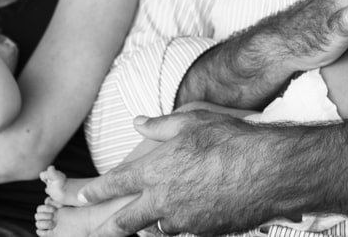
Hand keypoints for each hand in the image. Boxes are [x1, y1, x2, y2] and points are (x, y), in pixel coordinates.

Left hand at [78, 110, 271, 236]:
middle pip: (125, 221)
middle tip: (95, 230)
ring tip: (153, 216)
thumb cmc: (230, 139)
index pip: (114, 184)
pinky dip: (182, 223)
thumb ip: (159, 125)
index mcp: (156, 171)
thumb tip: (137, 122)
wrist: (267, 169)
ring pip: (158, 228)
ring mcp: (184, 220)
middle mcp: (164, 200)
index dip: (94, 192)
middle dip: (107, 227)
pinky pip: (185, 230)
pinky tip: (190, 212)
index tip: (80, 197)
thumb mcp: (191, 122)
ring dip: (153, 223)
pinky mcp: (205, 231)